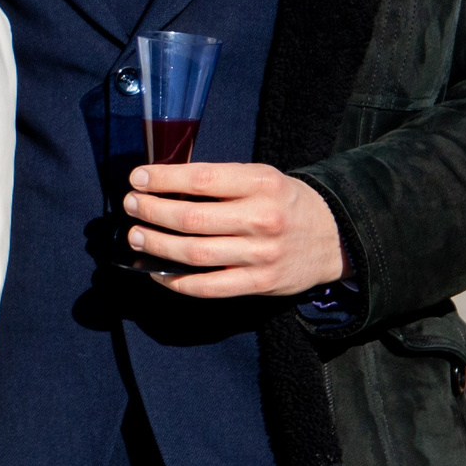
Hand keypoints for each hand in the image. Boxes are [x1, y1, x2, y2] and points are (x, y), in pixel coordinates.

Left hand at [123, 162, 343, 298]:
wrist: (335, 236)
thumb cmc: (285, 202)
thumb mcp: (261, 178)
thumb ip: (221, 181)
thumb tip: (165, 185)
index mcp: (261, 184)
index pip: (201, 179)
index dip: (163, 179)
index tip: (138, 178)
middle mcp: (261, 219)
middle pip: (192, 219)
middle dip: (153, 211)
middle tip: (131, 205)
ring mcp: (260, 255)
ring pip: (196, 254)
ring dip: (158, 245)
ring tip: (136, 236)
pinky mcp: (260, 284)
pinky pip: (210, 287)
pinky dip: (178, 282)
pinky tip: (158, 272)